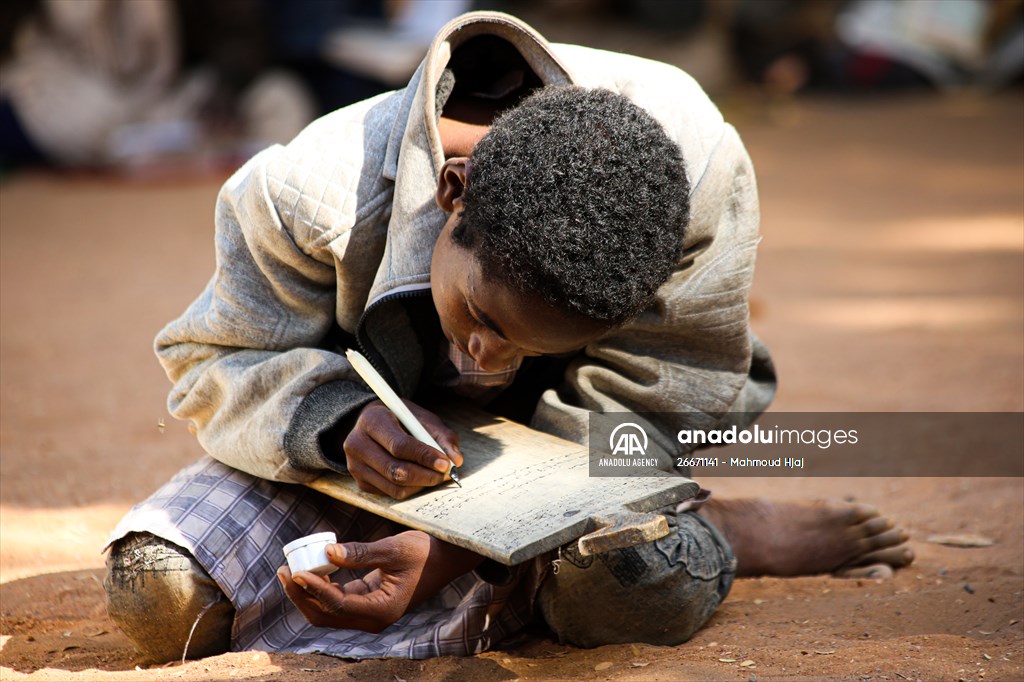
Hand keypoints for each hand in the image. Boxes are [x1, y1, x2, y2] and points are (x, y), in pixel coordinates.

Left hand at [277, 531, 481, 631]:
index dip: (314, 589)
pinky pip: (337, 601)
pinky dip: (321, 588)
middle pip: (327, 616)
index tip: (295, 571)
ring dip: (307, 594)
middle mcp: (374, 619)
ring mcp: (370, 613)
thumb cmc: (425, 552)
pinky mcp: (368, 603)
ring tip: (289, 569)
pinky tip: (312, 569)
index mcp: (383, 609)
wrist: (446, 559)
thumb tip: (328, 551)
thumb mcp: (395, 548)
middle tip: (283, 570)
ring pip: (328, 612)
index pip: (339, 605)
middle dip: (302, 595)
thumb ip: (361, 553)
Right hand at [342, 400, 462, 498]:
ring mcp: (355, 465)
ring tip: (437, 476)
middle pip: (395, 470)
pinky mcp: (360, 482)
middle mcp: (357, 444)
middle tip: (446, 473)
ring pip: (394, 486)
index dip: (424, 456)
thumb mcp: (420, 417)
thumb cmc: (400, 419)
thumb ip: (441, 435)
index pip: (399, 445)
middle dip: (426, 475)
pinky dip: (411, 489)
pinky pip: (391, 493)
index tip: (445, 463)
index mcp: (372, 420)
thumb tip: (456, 460)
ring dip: (421, 485)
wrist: (372, 424)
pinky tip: (421, 478)